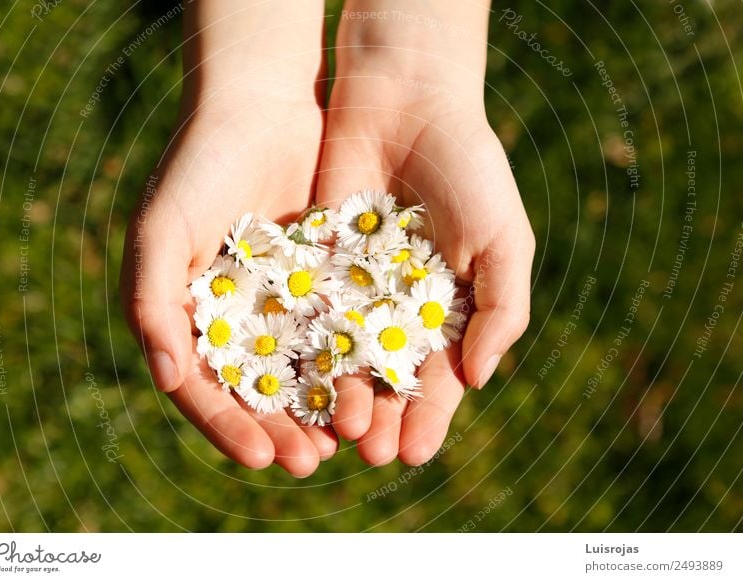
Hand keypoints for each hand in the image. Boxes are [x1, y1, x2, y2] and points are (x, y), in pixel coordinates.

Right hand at [120, 1, 333, 476]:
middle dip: (280, 429)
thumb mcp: (162, 230)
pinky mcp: (320, 280)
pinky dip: (348, 362)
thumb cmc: (199, 166)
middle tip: (310, 462)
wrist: (261, 106)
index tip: (261, 457)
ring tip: (345, 439)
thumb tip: (169, 380)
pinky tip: (369, 388)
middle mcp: (232, 316)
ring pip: (299, 369)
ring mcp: (277, 301)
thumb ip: (152, 302)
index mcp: (187, 315)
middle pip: (255, 390)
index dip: (229, 426)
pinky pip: (334, 330)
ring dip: (318, 408)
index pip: (205, 388)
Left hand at [316, 1, 534, 465]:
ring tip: (330, 431)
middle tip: (366, 452)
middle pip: (384, 377)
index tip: (413, 454)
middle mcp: (397, 306)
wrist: (406, 99)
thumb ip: (501, 309)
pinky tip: (292, 383)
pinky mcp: (313, 261)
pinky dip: (299, 348)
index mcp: (447, 308)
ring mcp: (353, 286)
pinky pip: (304, 312)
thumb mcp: (503, 238)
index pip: (437, 377)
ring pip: (340, 355)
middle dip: (378, 416)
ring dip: (336, 395)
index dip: (427, 417)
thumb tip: (478, 381)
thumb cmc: (467, 167)